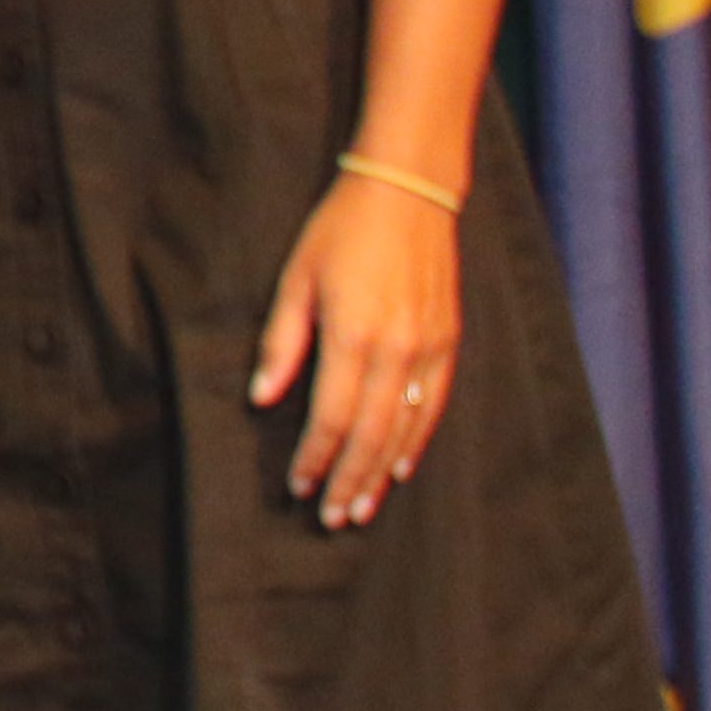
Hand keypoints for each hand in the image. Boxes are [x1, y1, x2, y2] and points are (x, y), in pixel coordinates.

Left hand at [252, 164, 461, 525]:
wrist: (408, 192)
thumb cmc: (340, 231)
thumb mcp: (295, 279)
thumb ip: (281, 342)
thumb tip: (261, 397)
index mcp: (353, 336)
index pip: (332, 417)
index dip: (314, 457)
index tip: (297, 486)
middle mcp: (397, 349)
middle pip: (372, 434)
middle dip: (349, 480)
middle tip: (331, 518)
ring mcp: (429, 347)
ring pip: (406, 428)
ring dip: (382, 472)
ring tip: (361, 508)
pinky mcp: (449, 340)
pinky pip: (435, 404)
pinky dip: (418, 440)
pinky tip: (401, 466)